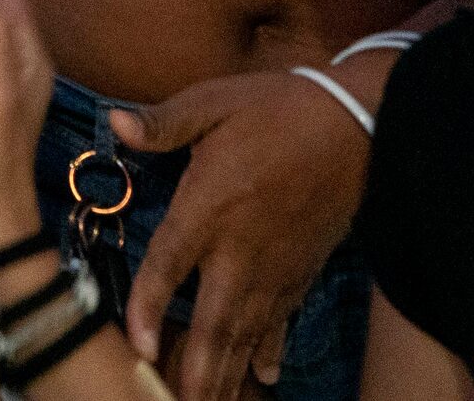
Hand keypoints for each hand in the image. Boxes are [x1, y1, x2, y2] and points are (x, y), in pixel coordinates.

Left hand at [105, 68, 370, 400]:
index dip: (150, 304)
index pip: (171, 263)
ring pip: (246, 330)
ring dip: (227, 370)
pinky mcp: (302, 269)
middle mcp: (241, 247)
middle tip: (177, 400)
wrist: (358, 124)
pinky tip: (264, 377)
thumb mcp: (214, 102)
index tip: (138, 345)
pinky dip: (271, 350)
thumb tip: (114, 123)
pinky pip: (282, 320)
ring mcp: (275, 265)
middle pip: (213, 319)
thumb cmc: (279, 108)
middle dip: (196, 366)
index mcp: (211, 206)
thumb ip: (163, 122)